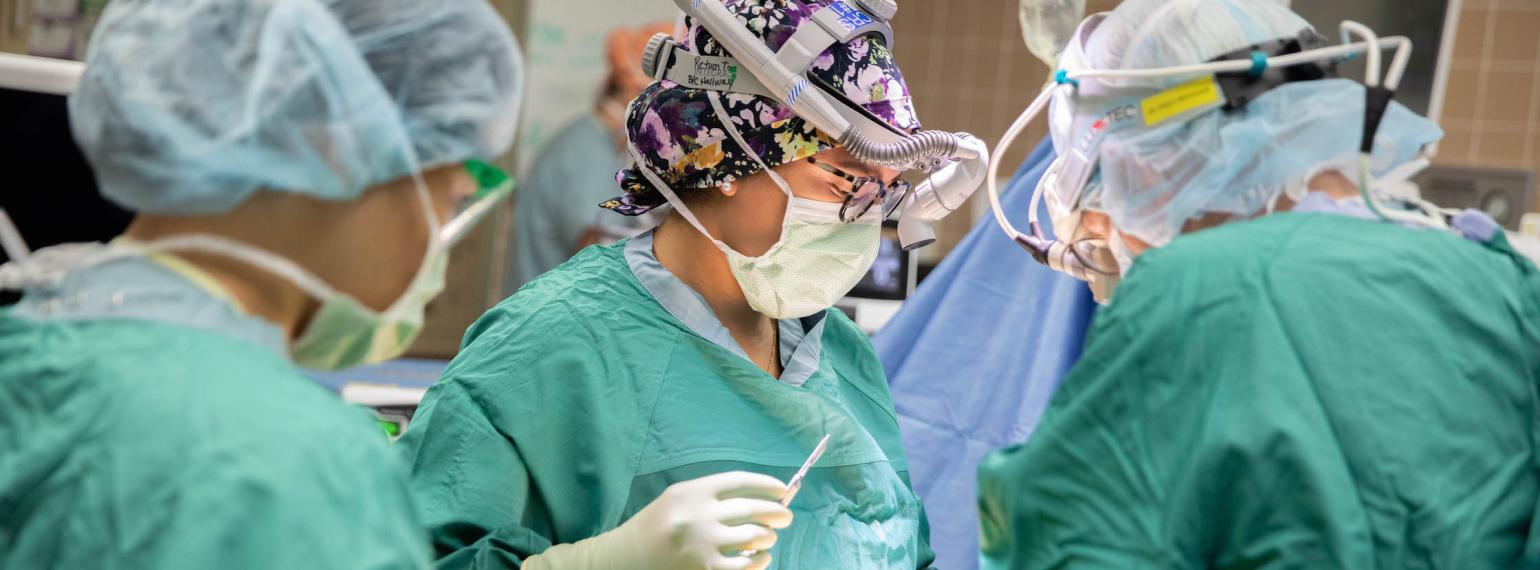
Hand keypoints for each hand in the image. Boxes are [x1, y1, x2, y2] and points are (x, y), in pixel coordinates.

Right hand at [525, 471, 792, 569]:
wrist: (624, 558)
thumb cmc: (657, 526)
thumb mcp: (679, 499)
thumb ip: (714, 495)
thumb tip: (762, 495)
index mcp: (691, 492)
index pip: (740, 481)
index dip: (767, 484)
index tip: (784, 489)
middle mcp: (698, 515)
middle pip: (752, 509)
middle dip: (776, 512)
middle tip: (786, 517)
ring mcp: (702, 545)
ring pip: (754, 537)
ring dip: (768, 538)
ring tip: (768, 539)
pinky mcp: (705, 569)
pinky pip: (745, 565)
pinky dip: (759, 561)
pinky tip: (759, 558)